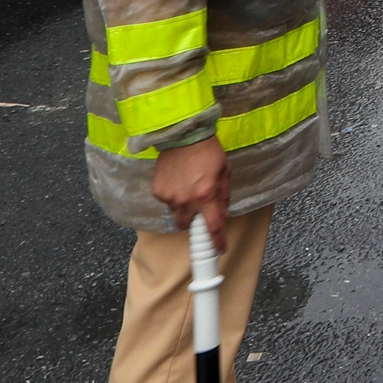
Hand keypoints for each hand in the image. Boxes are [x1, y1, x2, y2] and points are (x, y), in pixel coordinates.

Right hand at [152, 135, 230, 251]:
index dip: (218, 241)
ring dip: (183, 206)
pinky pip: (166, 201)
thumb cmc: (207, 150)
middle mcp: (187, 200)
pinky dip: (172, 196)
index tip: (220, 249)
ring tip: (187, 186)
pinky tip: (177, 180)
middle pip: (187, 226)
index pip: (213, 227)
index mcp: (206, 196)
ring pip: (176, 213)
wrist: (182, 133)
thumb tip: (222, 212)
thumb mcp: (224, 171)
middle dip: (194, 220)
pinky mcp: (158, 191)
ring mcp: (170, 197)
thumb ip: (223, 194)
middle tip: (198, 207)